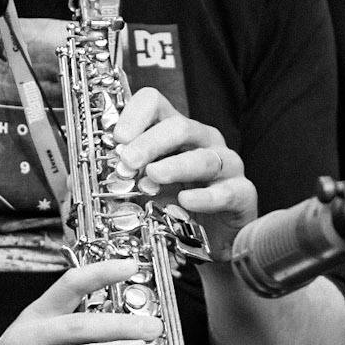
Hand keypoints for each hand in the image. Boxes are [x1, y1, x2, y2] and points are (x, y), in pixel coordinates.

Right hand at [0, 260, 162, 344]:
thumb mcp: (35, 338)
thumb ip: (72, 327)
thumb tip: (126, 321)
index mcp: (33, 319)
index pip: (67, 286)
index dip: (100, 273)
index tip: (131, 266)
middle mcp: (24, 342)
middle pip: (76, 327)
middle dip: (118, 325)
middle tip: (151, 326)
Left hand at [112, 87, 256, 262]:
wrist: (211, 241)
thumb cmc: (177, 205)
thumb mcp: (146, 185)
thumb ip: (127, 174)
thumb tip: (101, 170)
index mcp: (176, 132)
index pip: (156, 103)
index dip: (135, 114)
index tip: (117, 138)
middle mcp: (203, 141)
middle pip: (180, 126)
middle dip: (150, 143)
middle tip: (127, 161)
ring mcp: (226, 165)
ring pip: (203, 158)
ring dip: (175, 166)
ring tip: (153, 177)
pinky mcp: (242, 194)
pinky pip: (227, 192)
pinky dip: (205, 197)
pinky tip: (186, 202)